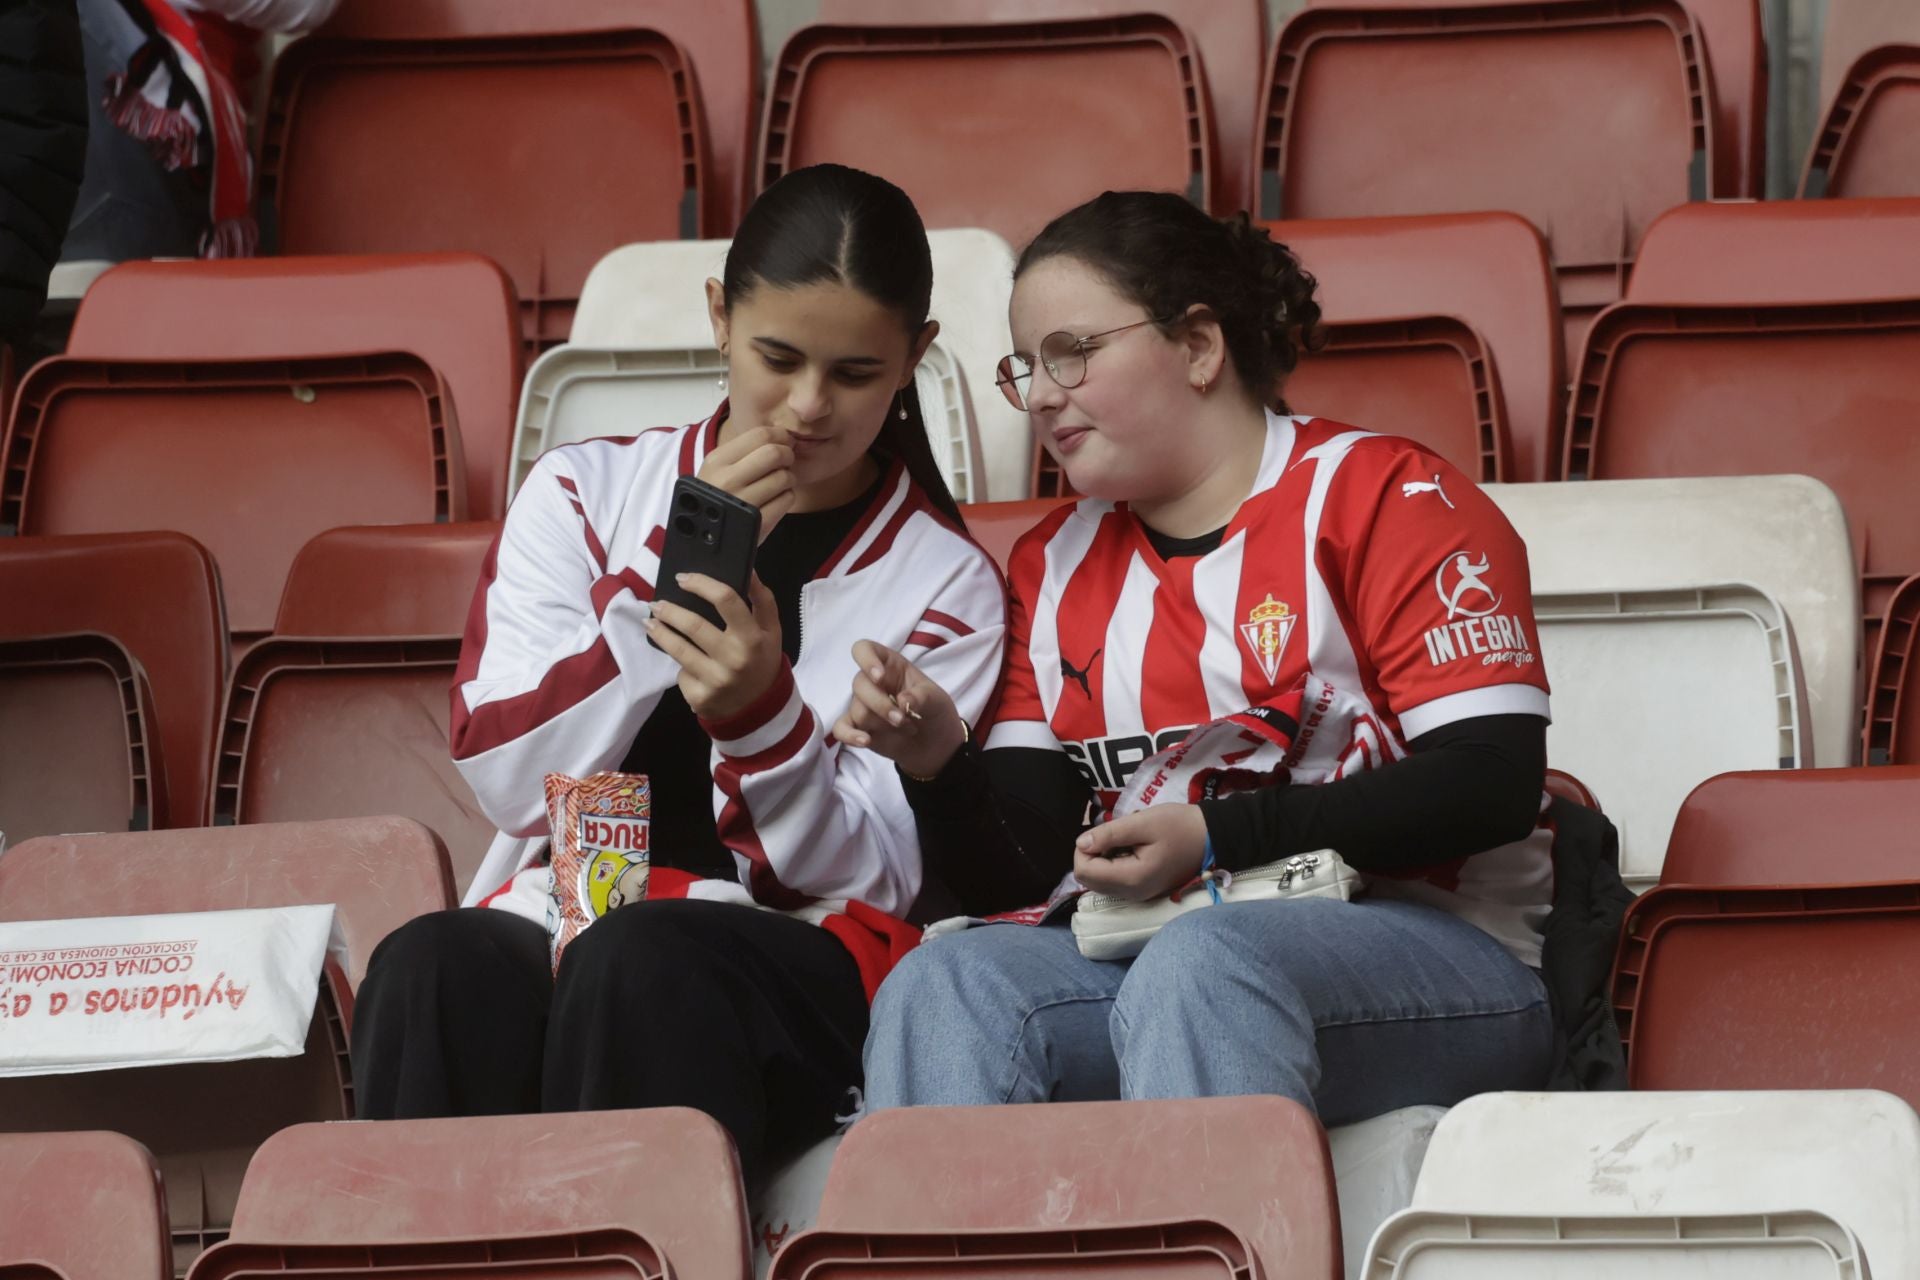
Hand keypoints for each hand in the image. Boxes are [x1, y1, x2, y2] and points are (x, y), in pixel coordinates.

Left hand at [645, 573, 784, 720]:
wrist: (759, 708)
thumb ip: (762, 599)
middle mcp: (734, 659)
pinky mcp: (700, 697)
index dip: (701, 584)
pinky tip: (683, 663)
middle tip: (656, 603)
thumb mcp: (771, 630)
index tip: (683, 578)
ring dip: (660, 632)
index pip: (726, 600)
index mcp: (753, 638)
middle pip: (694, 625)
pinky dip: (680, 666)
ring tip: (651, 622)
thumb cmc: (762, 660)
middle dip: (669, 610)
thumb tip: (748, 569)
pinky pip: (681, 674)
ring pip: (678, 649)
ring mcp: (716, 680)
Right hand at [698, 424, 795, 544]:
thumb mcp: (717, 469)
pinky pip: (786, 499)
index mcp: (718, 461)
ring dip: (789, 478)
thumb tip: (780, 435)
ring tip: (780, 483)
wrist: (703, 538)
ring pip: (784, 477)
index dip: (780, 435)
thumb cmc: (715, 497)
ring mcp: (743, 502)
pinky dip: (787, 497)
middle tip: (787, 462)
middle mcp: (728, 480)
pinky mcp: (758, 523)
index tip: (784, 441)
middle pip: (775, 453)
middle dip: (788, 455)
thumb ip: (744, 451)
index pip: (760, 435)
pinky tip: (776, 499)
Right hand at [832, 640, 966, 778]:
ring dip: (882, 723)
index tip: (880, 678)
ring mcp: (862, 705)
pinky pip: (841, 729)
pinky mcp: (858, 727)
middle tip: (903, 720)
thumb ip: (922, 697)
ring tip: (906, 728)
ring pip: (858, 710)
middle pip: (860, 685)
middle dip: (882, 705)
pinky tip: (866, 741)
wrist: (935, 744)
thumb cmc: (934, 711)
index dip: (867, 660)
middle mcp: (872, 682)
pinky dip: (850, 736)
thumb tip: (902, 702)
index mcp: (889, 665)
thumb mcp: (937, 700)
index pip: (864, 650)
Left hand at [1073, 805, 1208, 900]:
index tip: (1102, 831)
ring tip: (1124, 840)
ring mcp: (1137, 895)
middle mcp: (1131, 894)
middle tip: (1112, 834)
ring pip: (1100, 881)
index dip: (1084, 848)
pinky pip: (1114, 881)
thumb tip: (1081, 843)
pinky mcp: (1142, 891)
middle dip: (1092, 854)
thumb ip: (1110, 834)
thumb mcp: (1143, 823)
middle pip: (1089, 879)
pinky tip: (1130, 849)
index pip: (1085, 871)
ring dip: (1102, 859)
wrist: (1212, 838)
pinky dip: (1113, 864)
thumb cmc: (1179, 826)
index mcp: (1131, 879)